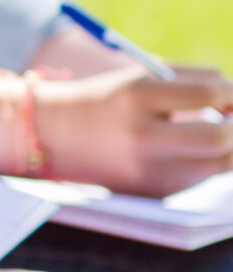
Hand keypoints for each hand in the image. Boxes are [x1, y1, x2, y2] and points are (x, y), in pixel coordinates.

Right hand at [37, 64, 232, 196]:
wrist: (55, 135)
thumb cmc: (108, 99)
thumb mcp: (140, 79)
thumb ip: (193, 83)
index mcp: (135, 96)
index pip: (208, 93)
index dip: (230, 92)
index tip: (229, 94)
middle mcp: (142, 136)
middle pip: (220, 138)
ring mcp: (149, 169)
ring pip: (221, 163)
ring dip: (228, 146)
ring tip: (217, 132)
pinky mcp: (155, 192)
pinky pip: (201, 177)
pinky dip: (203, 162)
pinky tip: (180, 152)